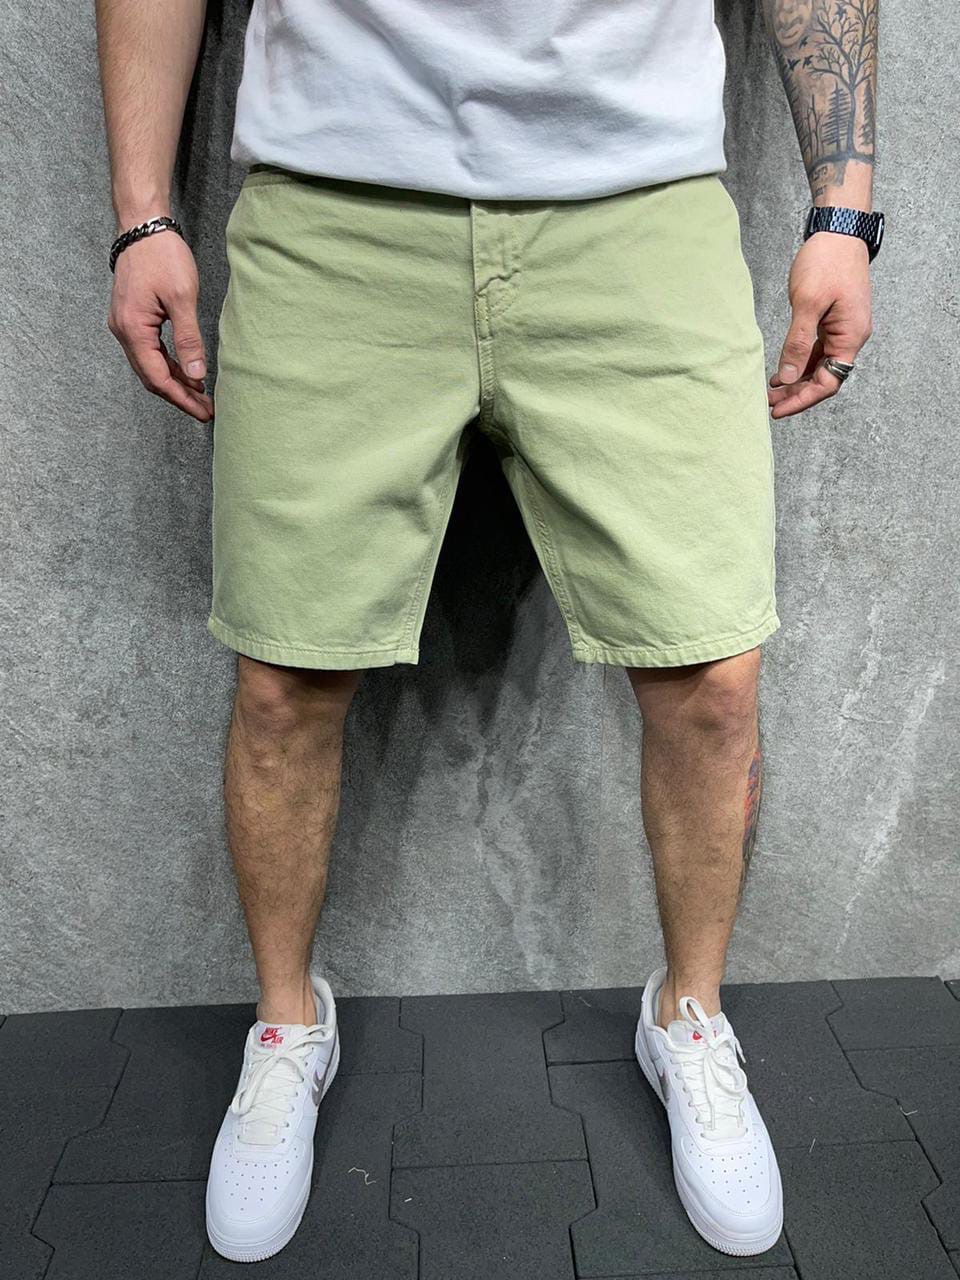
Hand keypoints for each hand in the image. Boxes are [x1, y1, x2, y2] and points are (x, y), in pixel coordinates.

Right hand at [108, 228, 213, 422]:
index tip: (204, 412)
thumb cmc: (162, 255)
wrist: (142, 226)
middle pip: (152, 377)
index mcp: (133, 329)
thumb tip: (197, 375)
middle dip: (180, 396)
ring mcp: (125, 325)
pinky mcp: (132, 319)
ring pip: (151, 366)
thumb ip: (189, 339)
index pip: (158, 378)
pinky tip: (188, 372)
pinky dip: (169, 364)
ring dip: (176, 382)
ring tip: (202, 395)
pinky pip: (150, 351)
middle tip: (206, 410)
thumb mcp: (182, 298)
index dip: (182, 399)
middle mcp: (123, 331)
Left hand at [768, 232, 872, 419]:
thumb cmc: (827, 261)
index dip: (802, 400)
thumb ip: (798, 342)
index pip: (828, 382)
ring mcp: (842, 329)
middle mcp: (850, 337)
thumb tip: (787, 376)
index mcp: (850, 336)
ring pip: (818, 366)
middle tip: (768, 402)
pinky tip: (781, 369)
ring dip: (795, 379)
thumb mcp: (808, 304)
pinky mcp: (832, 320)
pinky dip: (799, 361)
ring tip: (770, 390)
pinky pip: (817, 350)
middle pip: (824, 378)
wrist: (839, 231)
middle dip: (796, 392)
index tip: (777, 410)